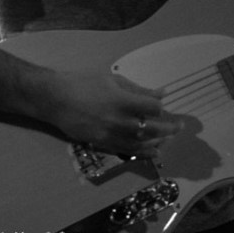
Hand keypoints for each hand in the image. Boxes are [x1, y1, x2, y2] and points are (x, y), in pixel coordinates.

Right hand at [45, 72, 182, 157]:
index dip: (162, 108)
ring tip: (168, 139)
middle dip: (169, 128)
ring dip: (159, 142)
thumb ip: (139, 89)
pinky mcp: (102, 144)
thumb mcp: (113, 80)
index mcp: (123, 101)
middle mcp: (119, 120)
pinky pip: (127, 151)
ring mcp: (110, 135)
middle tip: (180, 127)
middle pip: (152, 128)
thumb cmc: (84, 83)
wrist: (54, 99)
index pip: (153, 108)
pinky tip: (154, 151)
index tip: (165, 107)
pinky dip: (143, 152)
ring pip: (142, 143)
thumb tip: (162, 93)